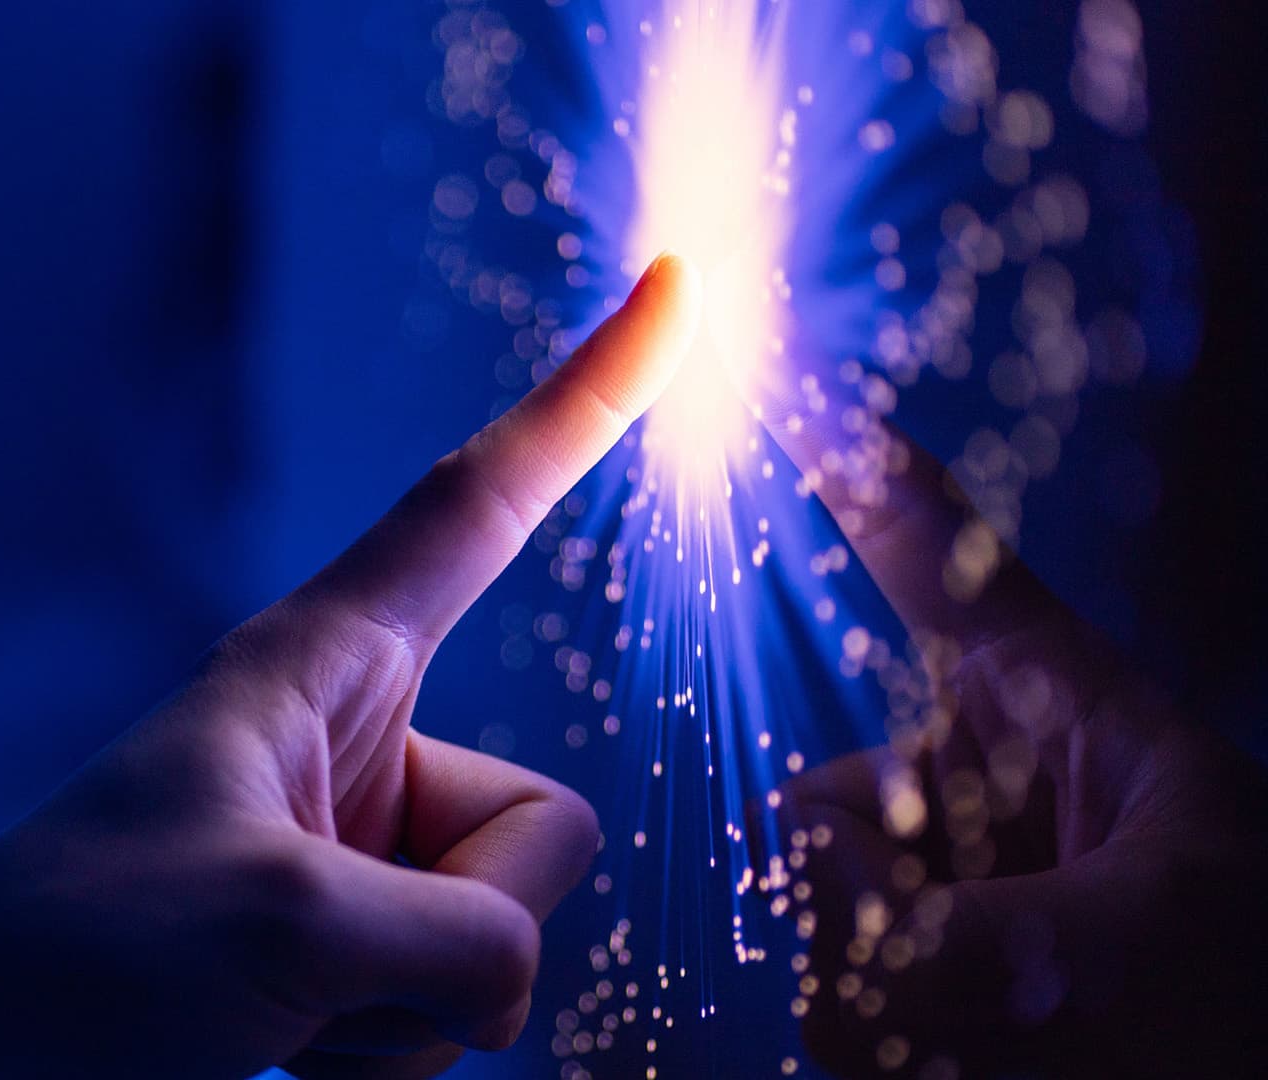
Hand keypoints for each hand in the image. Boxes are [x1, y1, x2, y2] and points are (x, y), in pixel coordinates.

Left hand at [0, 255, 703, 1079]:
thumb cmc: (68, 966)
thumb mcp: (277, 924)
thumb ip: (460, 936)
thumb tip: (506, 975)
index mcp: (325, 660)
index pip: (482, 498)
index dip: (591, 394)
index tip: (674, 284)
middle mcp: (362, 747)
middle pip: (543, 825)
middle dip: (461, 928)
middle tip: (305, 959)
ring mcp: (364, 862)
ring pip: (508, 938)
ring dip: (406, 1013)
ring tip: (264, 1012)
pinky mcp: (355, 956)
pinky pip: (462, 1009)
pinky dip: (387, 1056)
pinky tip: (279, 1055)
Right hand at [763, 401, 1267, 1077]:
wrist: (1255, 1064)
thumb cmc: (1259, 979)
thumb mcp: (1151, 937)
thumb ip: (973, 929)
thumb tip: (816, 906)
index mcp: (1053, 707)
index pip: (935, 558)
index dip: (848, 464)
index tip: (768, 369)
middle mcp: (970, 787)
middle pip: (822, 805)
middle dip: (860, 890)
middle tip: (973, 974)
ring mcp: (937, 884)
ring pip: (814, 915)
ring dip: (885, 985)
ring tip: (1019, 1036)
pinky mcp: (913, 970)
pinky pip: (829, 992)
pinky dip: (882, 1031)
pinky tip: (969, 1052)